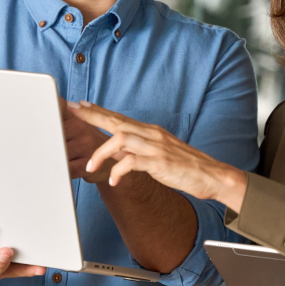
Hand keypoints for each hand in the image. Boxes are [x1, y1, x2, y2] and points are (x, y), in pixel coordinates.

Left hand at [66, 101, 246, 210]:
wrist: (212, 175)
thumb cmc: (185, 167)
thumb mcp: (158, 154)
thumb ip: (137, 151)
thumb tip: (116, 152)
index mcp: (150, 132)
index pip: (119, 117)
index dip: (98, 110)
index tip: (80, 105)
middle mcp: (151, 134)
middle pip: (117, 120)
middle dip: (92, 115)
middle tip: (72, 111)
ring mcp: (156, 147)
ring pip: (121, 138)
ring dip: (102, 151)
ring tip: (90, 165)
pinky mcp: (160, 162)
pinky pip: (133, 162)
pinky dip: (119, 170)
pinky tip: (114, 180)